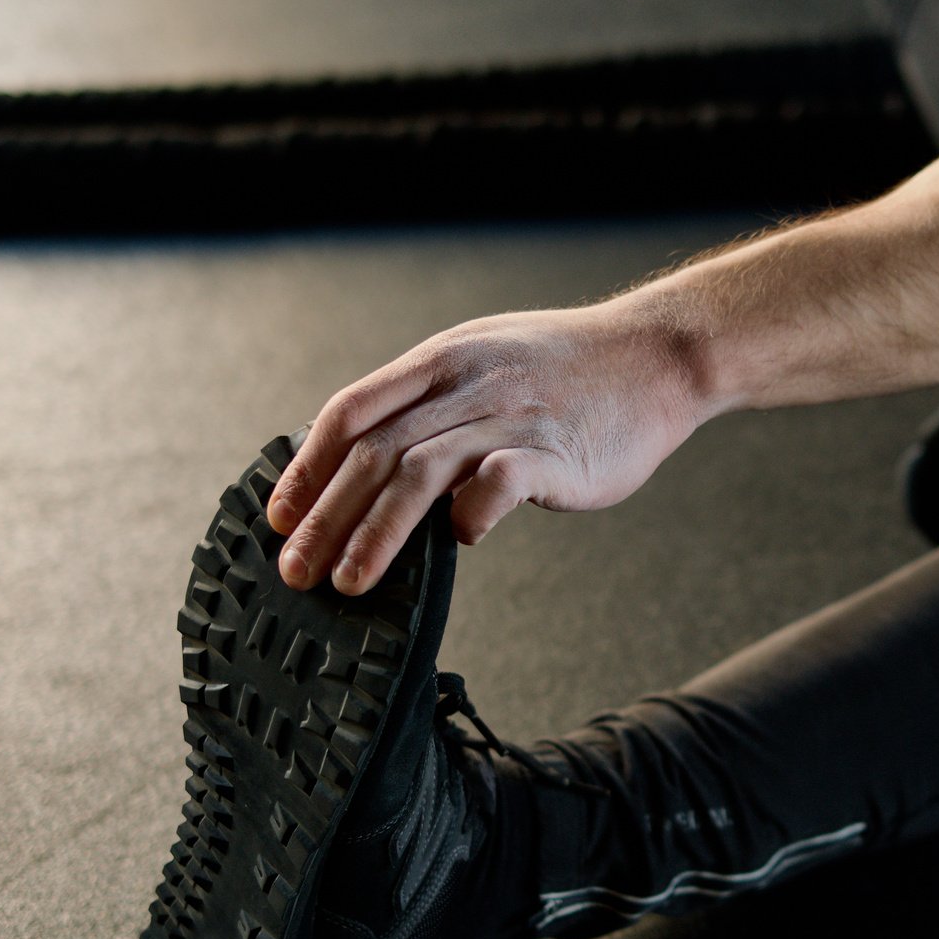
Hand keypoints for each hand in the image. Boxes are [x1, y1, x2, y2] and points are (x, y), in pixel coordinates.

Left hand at [265, 303, 706, 593]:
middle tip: (296, 571)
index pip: (350, 412)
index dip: (307, 468)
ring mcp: (509, 417)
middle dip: (325, 517)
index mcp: (440, 361)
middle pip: (372, 452)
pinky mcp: (553, 452)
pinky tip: (457, 541)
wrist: (658, 356)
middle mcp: (465, 386)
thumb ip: (431, 403)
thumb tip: (372, 457)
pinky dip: (468, 515)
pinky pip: (496, 484)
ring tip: (348, 583)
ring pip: (418, 474)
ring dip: (374, 533)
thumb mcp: (484, 359)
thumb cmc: (569, 368)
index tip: (280, 518)